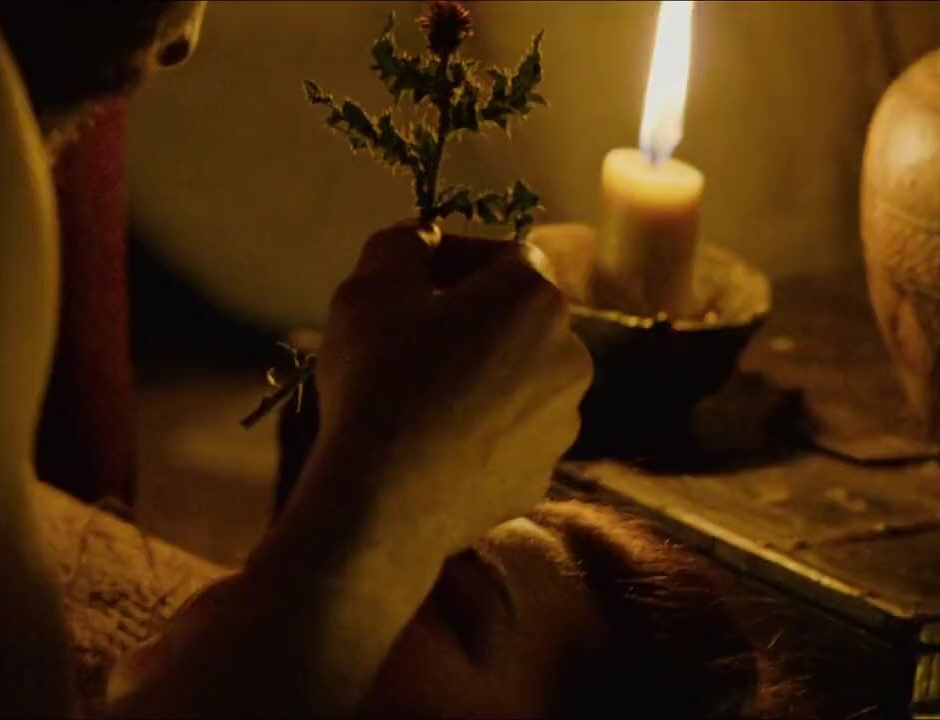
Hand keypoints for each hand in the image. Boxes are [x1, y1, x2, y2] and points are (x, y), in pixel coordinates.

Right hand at [309, 222, 591, 556]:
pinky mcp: (540, 476)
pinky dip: (477, 430)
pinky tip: (428, 442)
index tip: (407, 281)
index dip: (451, 260)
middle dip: (468, 319)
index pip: (503, 255)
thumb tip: (422, 238)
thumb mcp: (369, 286)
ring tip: (414, 396)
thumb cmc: (378, 380)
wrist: (383, 504)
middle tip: (405, 338)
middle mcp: (571, 356)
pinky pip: (508, 435)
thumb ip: (401, 243)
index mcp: (536, 298)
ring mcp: (562, 424)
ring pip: (516, 379)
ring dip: (476, 375)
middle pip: (515, 319)